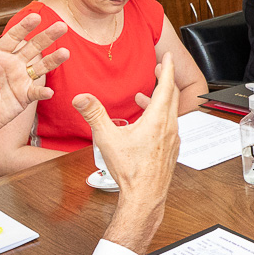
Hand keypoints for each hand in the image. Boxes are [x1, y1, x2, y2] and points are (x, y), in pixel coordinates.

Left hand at [0, 11, 69, 141]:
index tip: (35, 16)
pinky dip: (42, 91)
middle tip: (61, 26)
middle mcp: (12, 64)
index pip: (13, 37)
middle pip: (33, 47)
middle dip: (47, 36)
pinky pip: (36, 91)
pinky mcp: (24, 97)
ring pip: (40, 66)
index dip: (24, 27)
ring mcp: (20, 80)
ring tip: (66, 52)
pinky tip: (48, 90)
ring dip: (53, 59)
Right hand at [76, 54, 180, 204]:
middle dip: (165, 80)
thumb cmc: (130, 171)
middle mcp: (169, 128)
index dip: (168, 69)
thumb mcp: (107, 139)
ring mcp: (172, 140)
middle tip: (159, 69)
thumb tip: (81, 98)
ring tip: (143, 98)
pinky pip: (168, 126)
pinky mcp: (170, 150)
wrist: (145, 197)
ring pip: (170, 113)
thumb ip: (94, 114)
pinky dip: (159, 117)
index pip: (166, 86)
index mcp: (157, 120)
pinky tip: (145, 125)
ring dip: (159, 101)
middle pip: (171, 97)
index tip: (169, 57)